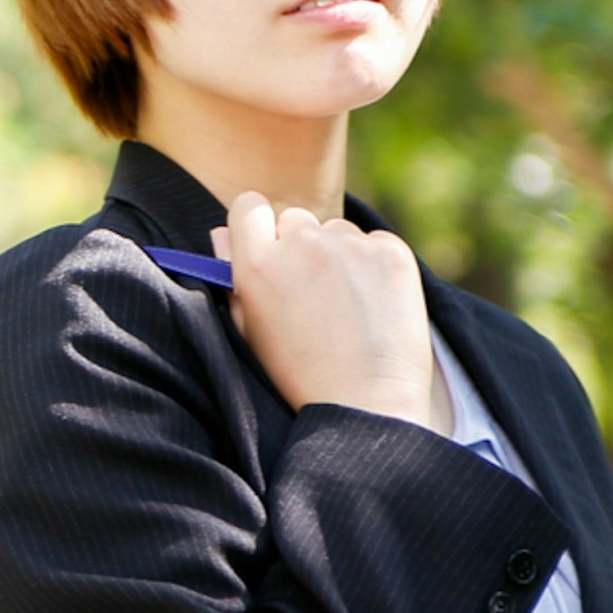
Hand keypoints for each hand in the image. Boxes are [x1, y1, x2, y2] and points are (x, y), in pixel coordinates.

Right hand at [212, 193, 439, 426]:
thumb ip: (231, 278)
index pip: (249, 206)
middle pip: (294, 219)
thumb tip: (221, 233)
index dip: (258, 224)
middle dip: (300, 245)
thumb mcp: (250, 332)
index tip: (270, 244)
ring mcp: (348, 245)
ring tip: (348, 307)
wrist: (367, 406)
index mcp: (256, 264)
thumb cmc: (300, 375)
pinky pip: (376, 244)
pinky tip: (375, 305)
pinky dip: (376, 266)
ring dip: (340, 256)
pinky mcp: (391, 252)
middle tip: (313, 291)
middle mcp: (299, 244)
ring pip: (337, 232)